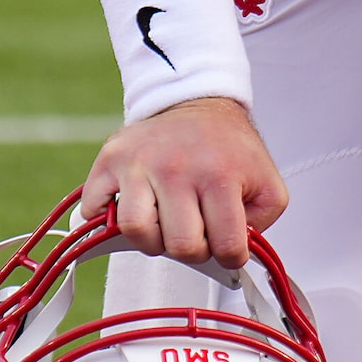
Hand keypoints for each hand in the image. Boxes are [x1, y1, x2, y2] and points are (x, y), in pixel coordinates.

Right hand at [81, 96, 288, 269]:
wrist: (197, 103)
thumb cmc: (229, 151)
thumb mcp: (266, 184)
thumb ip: (259, 224)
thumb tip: (233, 255)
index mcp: (219, 176)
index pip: (225, 246)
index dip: (229, 257)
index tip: (227, 248)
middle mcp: (176, 168)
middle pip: (179, 246)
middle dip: (191, 250)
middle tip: (196, 232)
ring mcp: (138, 163)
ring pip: (135, 231)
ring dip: (152, 240)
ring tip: (165, 224)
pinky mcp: (109, 161)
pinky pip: (95, 211)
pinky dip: (109, 221)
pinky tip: (136, 208)